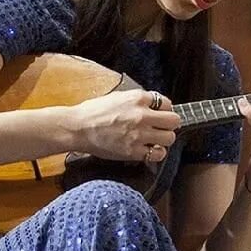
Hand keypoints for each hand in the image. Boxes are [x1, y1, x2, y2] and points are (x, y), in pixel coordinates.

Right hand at [66, 88, 180, 163]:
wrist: (77, 128)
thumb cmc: (93, 112)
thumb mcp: (118, 97)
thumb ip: (138, 101)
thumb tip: (153, 106)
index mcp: (137, 98)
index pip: (167, 102)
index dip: (164, 109)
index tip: (159, 114)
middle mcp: (141, 115)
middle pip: (174, 120)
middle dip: (169, 124)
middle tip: (161, 128)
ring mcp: (138, 134)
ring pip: (170, 138)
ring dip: (164, 139)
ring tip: (155, 140)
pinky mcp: (133, 151)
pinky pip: (158, 154)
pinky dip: (156, 153)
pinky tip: (148, 150)